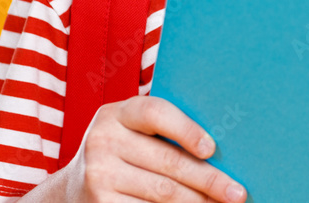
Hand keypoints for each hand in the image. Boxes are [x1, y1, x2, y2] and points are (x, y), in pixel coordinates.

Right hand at [60, 95, 247, 201]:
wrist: (71, 188)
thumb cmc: (122, 151)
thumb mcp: (132, 130)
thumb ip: (164, 128)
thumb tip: (219, 147)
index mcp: (117, 113)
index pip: (156, 113)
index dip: (186, 130)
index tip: (212, 149)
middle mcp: (103, 141)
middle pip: (168, 161)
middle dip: (209, 180)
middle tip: (237, 193)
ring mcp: (99, 176)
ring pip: (163, 192)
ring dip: (198, 202)